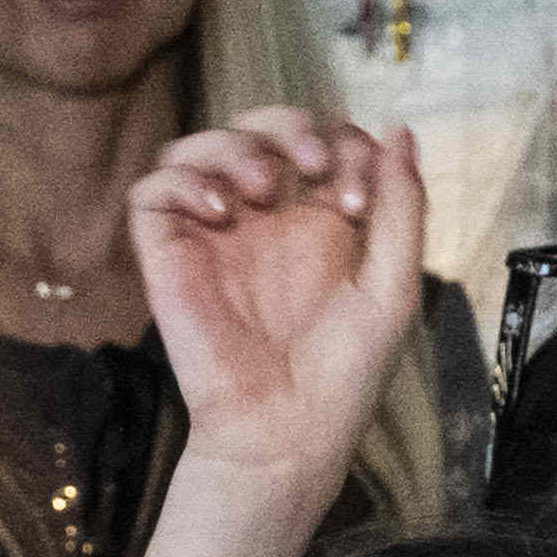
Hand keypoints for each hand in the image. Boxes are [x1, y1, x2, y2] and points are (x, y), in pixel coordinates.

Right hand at [131, 114, 427, 480]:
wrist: (288, 433)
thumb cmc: (345, 375)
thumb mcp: (393, 284)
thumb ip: (402, 206)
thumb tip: (400, 132)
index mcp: (319, 223)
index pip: (321, 141)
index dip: (341, 144)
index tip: (357, 199)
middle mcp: (264, 222)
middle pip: (259, 128)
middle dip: (285, 124)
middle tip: (309, 165)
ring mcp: (213, 236)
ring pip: (200, 148)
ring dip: (234, 147)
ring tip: (262, 189)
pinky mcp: (169, 257)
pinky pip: (154, 191)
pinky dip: (183, 182)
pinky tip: (220, 211)